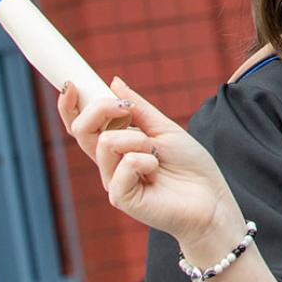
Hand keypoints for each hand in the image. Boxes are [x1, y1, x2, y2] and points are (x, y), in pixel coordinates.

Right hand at [57, 78, 243, 247]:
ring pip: (106, 143)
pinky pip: (125, 164)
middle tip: (127, 109)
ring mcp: (113, 181)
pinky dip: (145, 160)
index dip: (69, 105)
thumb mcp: (165, 128)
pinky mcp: (121, 197)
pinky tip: (157, 170)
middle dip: (101, 108)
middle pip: (81, 129)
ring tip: (156, 153)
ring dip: (137, 139)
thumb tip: (113, 82)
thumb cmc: (190, 167)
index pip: (81, 125)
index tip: (71, 83)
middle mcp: (109, 163)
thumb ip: (139, 109)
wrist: (211, 199)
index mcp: (116, 146)